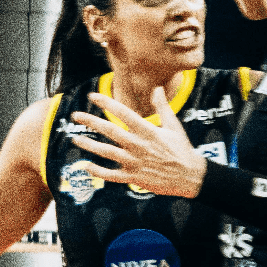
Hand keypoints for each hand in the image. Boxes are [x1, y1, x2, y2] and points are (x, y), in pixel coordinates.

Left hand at [69, 88, 207, 198]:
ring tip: (75, 140)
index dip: (107, 103)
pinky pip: (112, 175)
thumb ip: (162, 107)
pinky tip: (85, 166)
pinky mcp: (134, 177)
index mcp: (148, 131)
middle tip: (75, 115)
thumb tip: (157, 88)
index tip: (92, 96)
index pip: (124, 113)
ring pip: (107, 152)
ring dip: (89, 145)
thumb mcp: (174, 126)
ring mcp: (135, 162)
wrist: (192, 176)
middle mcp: (139, 145)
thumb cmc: (182, 149)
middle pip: (110, 131)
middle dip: (91, 122)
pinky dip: (98, 171)